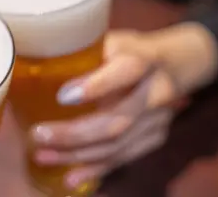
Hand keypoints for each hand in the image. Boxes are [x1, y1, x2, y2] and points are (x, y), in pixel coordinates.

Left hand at [30, 22, 217, 189]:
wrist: (179, 64)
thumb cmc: (133, 49)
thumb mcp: (112, 41)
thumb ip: (87, 56)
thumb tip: (51, 81)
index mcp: (144, 60)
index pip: (127, 71)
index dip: (96, 86)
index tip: (62, 98)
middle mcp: (156, 92)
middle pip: (117, 120)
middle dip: (75, 134)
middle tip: (38, 135)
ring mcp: (159, 120)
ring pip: (118, 145)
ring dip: (78, 156)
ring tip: (43, 156)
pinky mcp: (156, 138)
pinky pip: (123, 158)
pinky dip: (95, 169)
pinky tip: (70, 178)